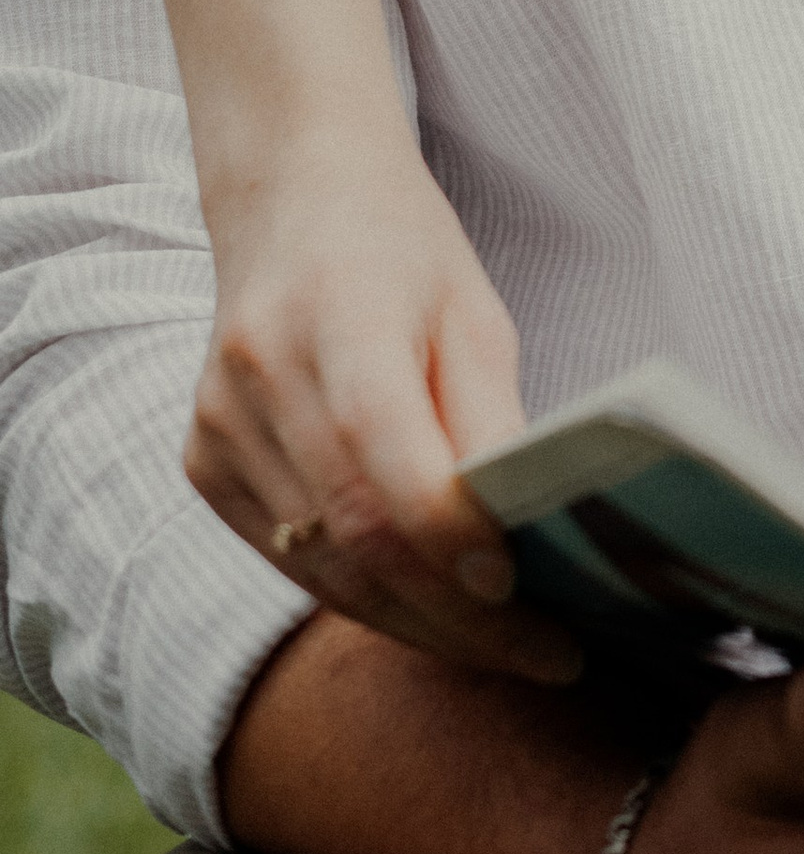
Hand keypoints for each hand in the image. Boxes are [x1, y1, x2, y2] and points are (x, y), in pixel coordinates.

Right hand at [183, 128, 573, 685]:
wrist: (292, 196)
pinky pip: (287, 558)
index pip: (388, 465)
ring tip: (506, 650)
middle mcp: (261, 380)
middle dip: (456, 616)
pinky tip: (430, 611)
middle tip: (548, 657)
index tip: (528, 593)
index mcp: (338, 322)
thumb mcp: (475, 312)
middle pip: (356, 537)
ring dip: (417, 623)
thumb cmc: (404, 250)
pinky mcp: (204, 462)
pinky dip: (361, 593)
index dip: (454, 543)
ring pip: (322, 568)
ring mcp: (219, 428)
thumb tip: (523, 531)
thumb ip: (489, 419)